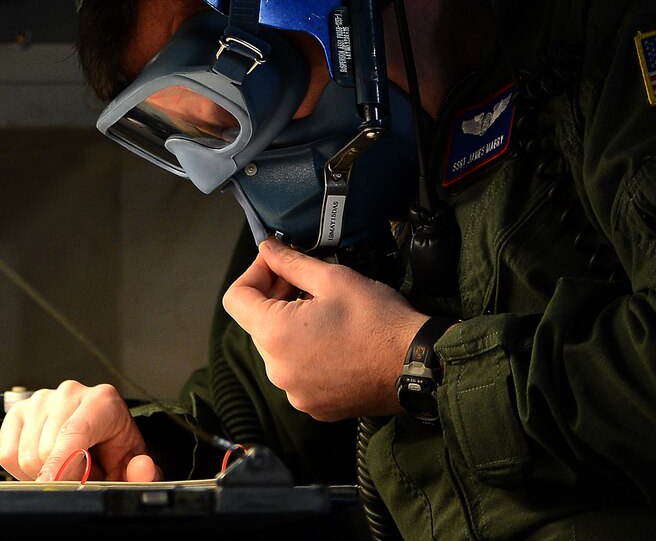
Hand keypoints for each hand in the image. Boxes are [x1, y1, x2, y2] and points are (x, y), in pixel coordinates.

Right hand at [0, 380, 159, 481]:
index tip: (57, 486)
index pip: (74, 433)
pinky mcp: (18, 411)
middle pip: (45, 450)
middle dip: (60, 475)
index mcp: (102, 401)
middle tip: (79, 476)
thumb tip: (142, 467)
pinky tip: (45, 464)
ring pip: (25, 454)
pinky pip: (6, 453)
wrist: (101, 445)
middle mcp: (69, 393)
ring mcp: (41, 399)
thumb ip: (144, 473)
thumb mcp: (134, 468)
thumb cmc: (115, 454)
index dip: (63, 465)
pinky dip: (21, 469)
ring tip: (64, 468)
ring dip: (42, 472)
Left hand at [221, 236, 423, 420]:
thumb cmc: (378, 320)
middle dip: (275, 298)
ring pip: (277, 349)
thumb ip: (290, 262)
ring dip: (291, 325)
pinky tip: (333, 339)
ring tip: (324, 310)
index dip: (254, 274)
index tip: (278, 264)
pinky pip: (296, 373)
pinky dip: (305, 353)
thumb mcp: (333, 279)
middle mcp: (277, 370)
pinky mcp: (314, 406)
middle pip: (257, 324)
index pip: (236, 298)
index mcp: (275, 336)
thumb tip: (266, 248)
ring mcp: (295, 393)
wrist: (419, 366)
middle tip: (305, 281)